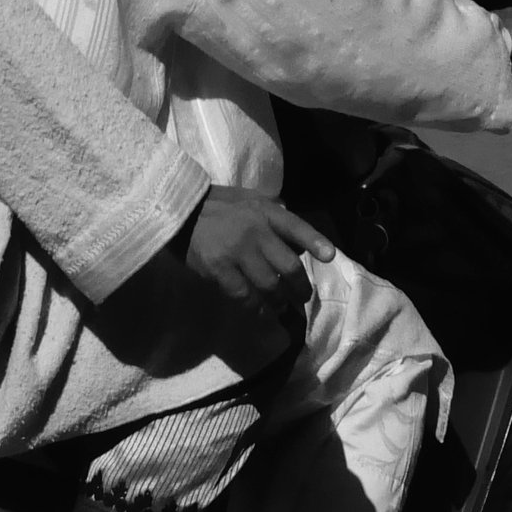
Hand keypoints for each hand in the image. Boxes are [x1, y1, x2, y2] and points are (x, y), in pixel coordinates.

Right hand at [180, 185, 334, 315]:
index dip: (315, 241)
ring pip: (270, 285)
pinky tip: (261, 311)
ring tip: (281, 306)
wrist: (181, 213)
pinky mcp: (220, 270)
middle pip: (288, 266)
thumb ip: (274, 214)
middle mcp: (255, 231)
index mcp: (263, 211)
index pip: (295, 226)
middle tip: (302, 297)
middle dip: (300, 286)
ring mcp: (237, 252)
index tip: (330, 256)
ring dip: (279, 301)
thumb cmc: (218, 206)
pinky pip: (245, 296)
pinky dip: (257, 307)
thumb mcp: (249, 199)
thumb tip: (298, 239)